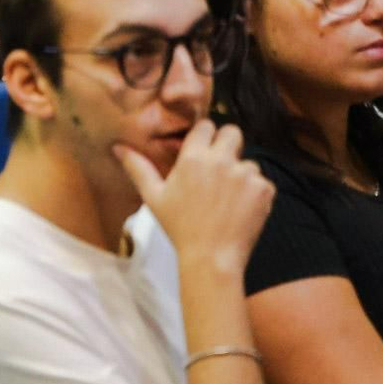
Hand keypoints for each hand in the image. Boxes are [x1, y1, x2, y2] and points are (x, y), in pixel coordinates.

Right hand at [113, 119, 273, 273]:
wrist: (212, 258)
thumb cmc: (179, 227)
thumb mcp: (153, 197)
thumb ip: (138, 168)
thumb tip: (118, 147)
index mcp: (194, 158)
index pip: (205, 126)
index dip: (203, 136)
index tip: (200, 149)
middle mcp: (222, 160)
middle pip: (232, 132)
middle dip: (226, 143)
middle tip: (218, 165)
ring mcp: (247, 174)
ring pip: (248, 161)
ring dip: (240, 173)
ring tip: (227, 197)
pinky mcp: (264, 189)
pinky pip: (261, 180)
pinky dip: (253, 191)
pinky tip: (240, 208)